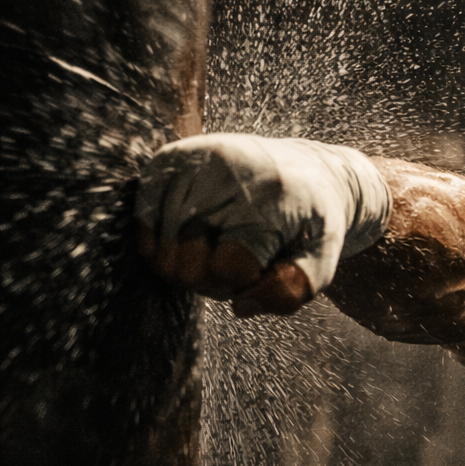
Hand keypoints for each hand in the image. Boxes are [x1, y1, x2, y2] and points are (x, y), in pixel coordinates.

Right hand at [134, 134, 391, 315]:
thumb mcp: (322, 261)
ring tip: (218, 246)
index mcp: (269, 199)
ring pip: (161, 251)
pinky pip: (142, 222)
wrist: (309, 169)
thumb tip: (240, 307)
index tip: (261, 269)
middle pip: (188, 266)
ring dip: (188, 264)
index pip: (228, 268)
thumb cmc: (312, 224)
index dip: (242, 284)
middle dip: (212, 280)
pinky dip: (163, 242)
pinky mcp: (167, 159)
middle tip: (238, 261)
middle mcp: (226, 173)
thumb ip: (291, 292)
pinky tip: (192, 235)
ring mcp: (192, 161)